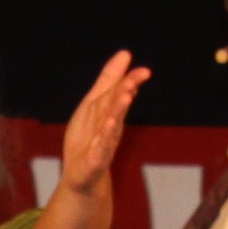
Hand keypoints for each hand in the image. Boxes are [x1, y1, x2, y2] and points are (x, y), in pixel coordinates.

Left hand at [52, 52, 148, 194]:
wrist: (82, 176)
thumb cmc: (90, 137)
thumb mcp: (95, 103)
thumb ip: (109, 79)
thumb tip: (126, 53)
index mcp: (110, 112)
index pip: (120, 94)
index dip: (130, 82)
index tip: (145, 71)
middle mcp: (110, 127)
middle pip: (116, 108)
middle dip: (124, 93)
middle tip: (132, 79)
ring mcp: (103, 145)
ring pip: (111, 127)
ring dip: (117, 112)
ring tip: (124, 98)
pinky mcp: (94, 162)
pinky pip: (100, 151)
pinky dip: (103, 141)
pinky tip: (106, 129)